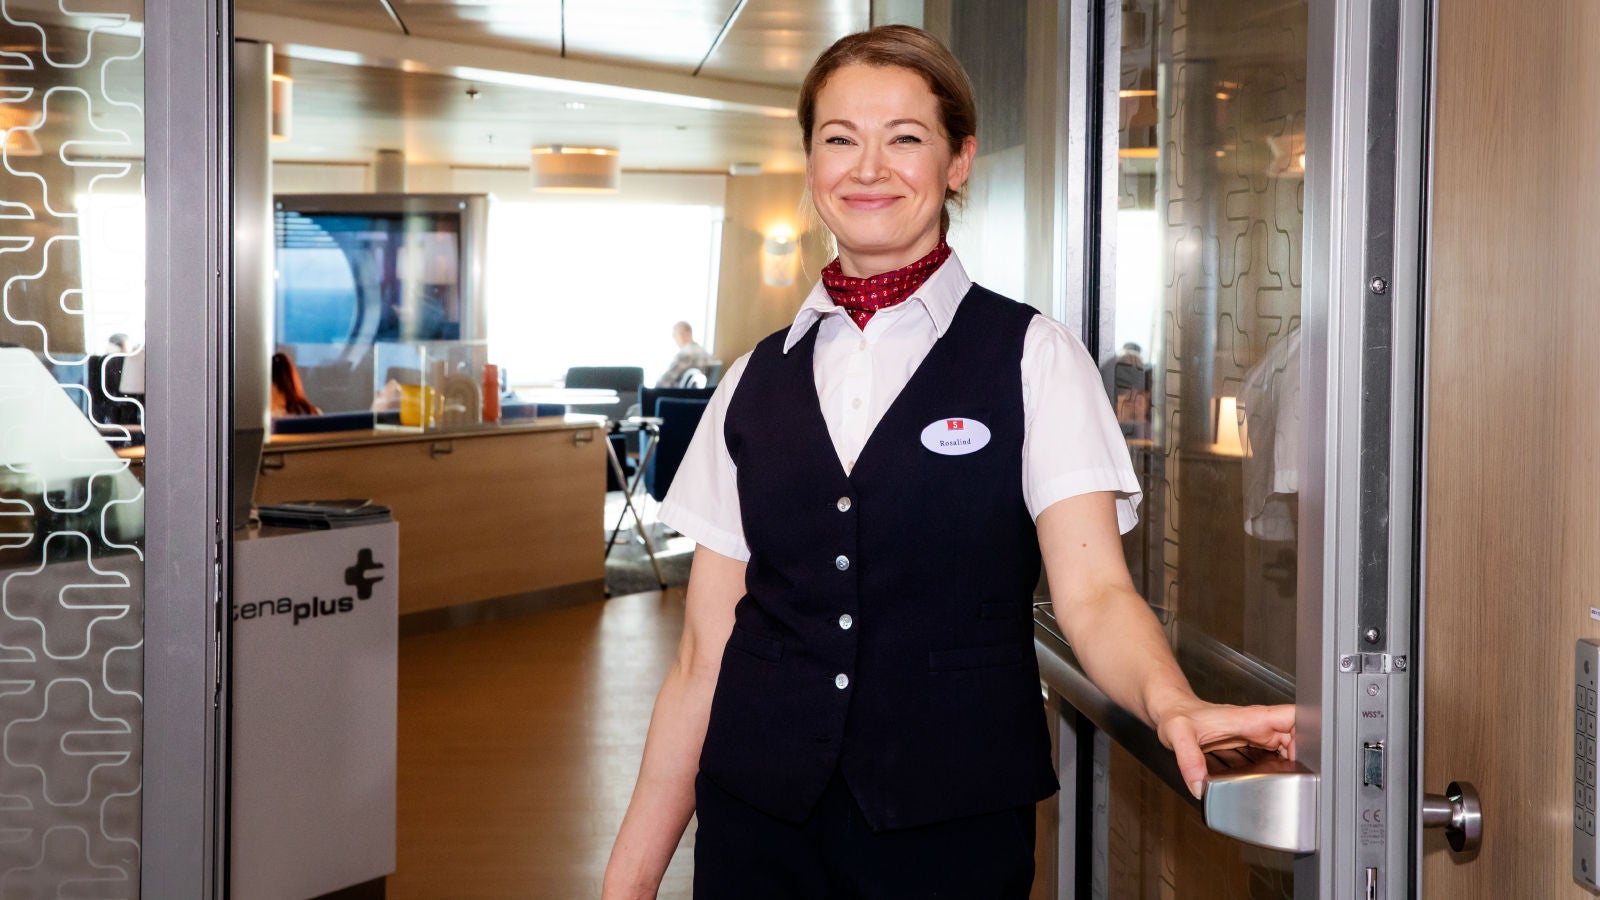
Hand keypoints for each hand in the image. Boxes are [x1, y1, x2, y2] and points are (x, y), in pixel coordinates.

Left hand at [1155, 701, 1295, 798]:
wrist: (1169, 710)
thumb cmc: (1176, 715)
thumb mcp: (1178, 735)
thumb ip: (1188, 758)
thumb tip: (1199, 786)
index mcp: (1249, 719)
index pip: (1292, 717)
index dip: (1306, 735)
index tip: (1304, 757)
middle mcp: (1255, 725)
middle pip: (1296, 734)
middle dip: (1304, 754)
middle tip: (1299, 776)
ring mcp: (1253, 733)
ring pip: (1287, 744)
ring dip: (1293, 760)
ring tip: (1291, 779)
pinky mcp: (1248, 742)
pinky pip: (1273, 752)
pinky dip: (1279, 764)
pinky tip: (1275, 777)